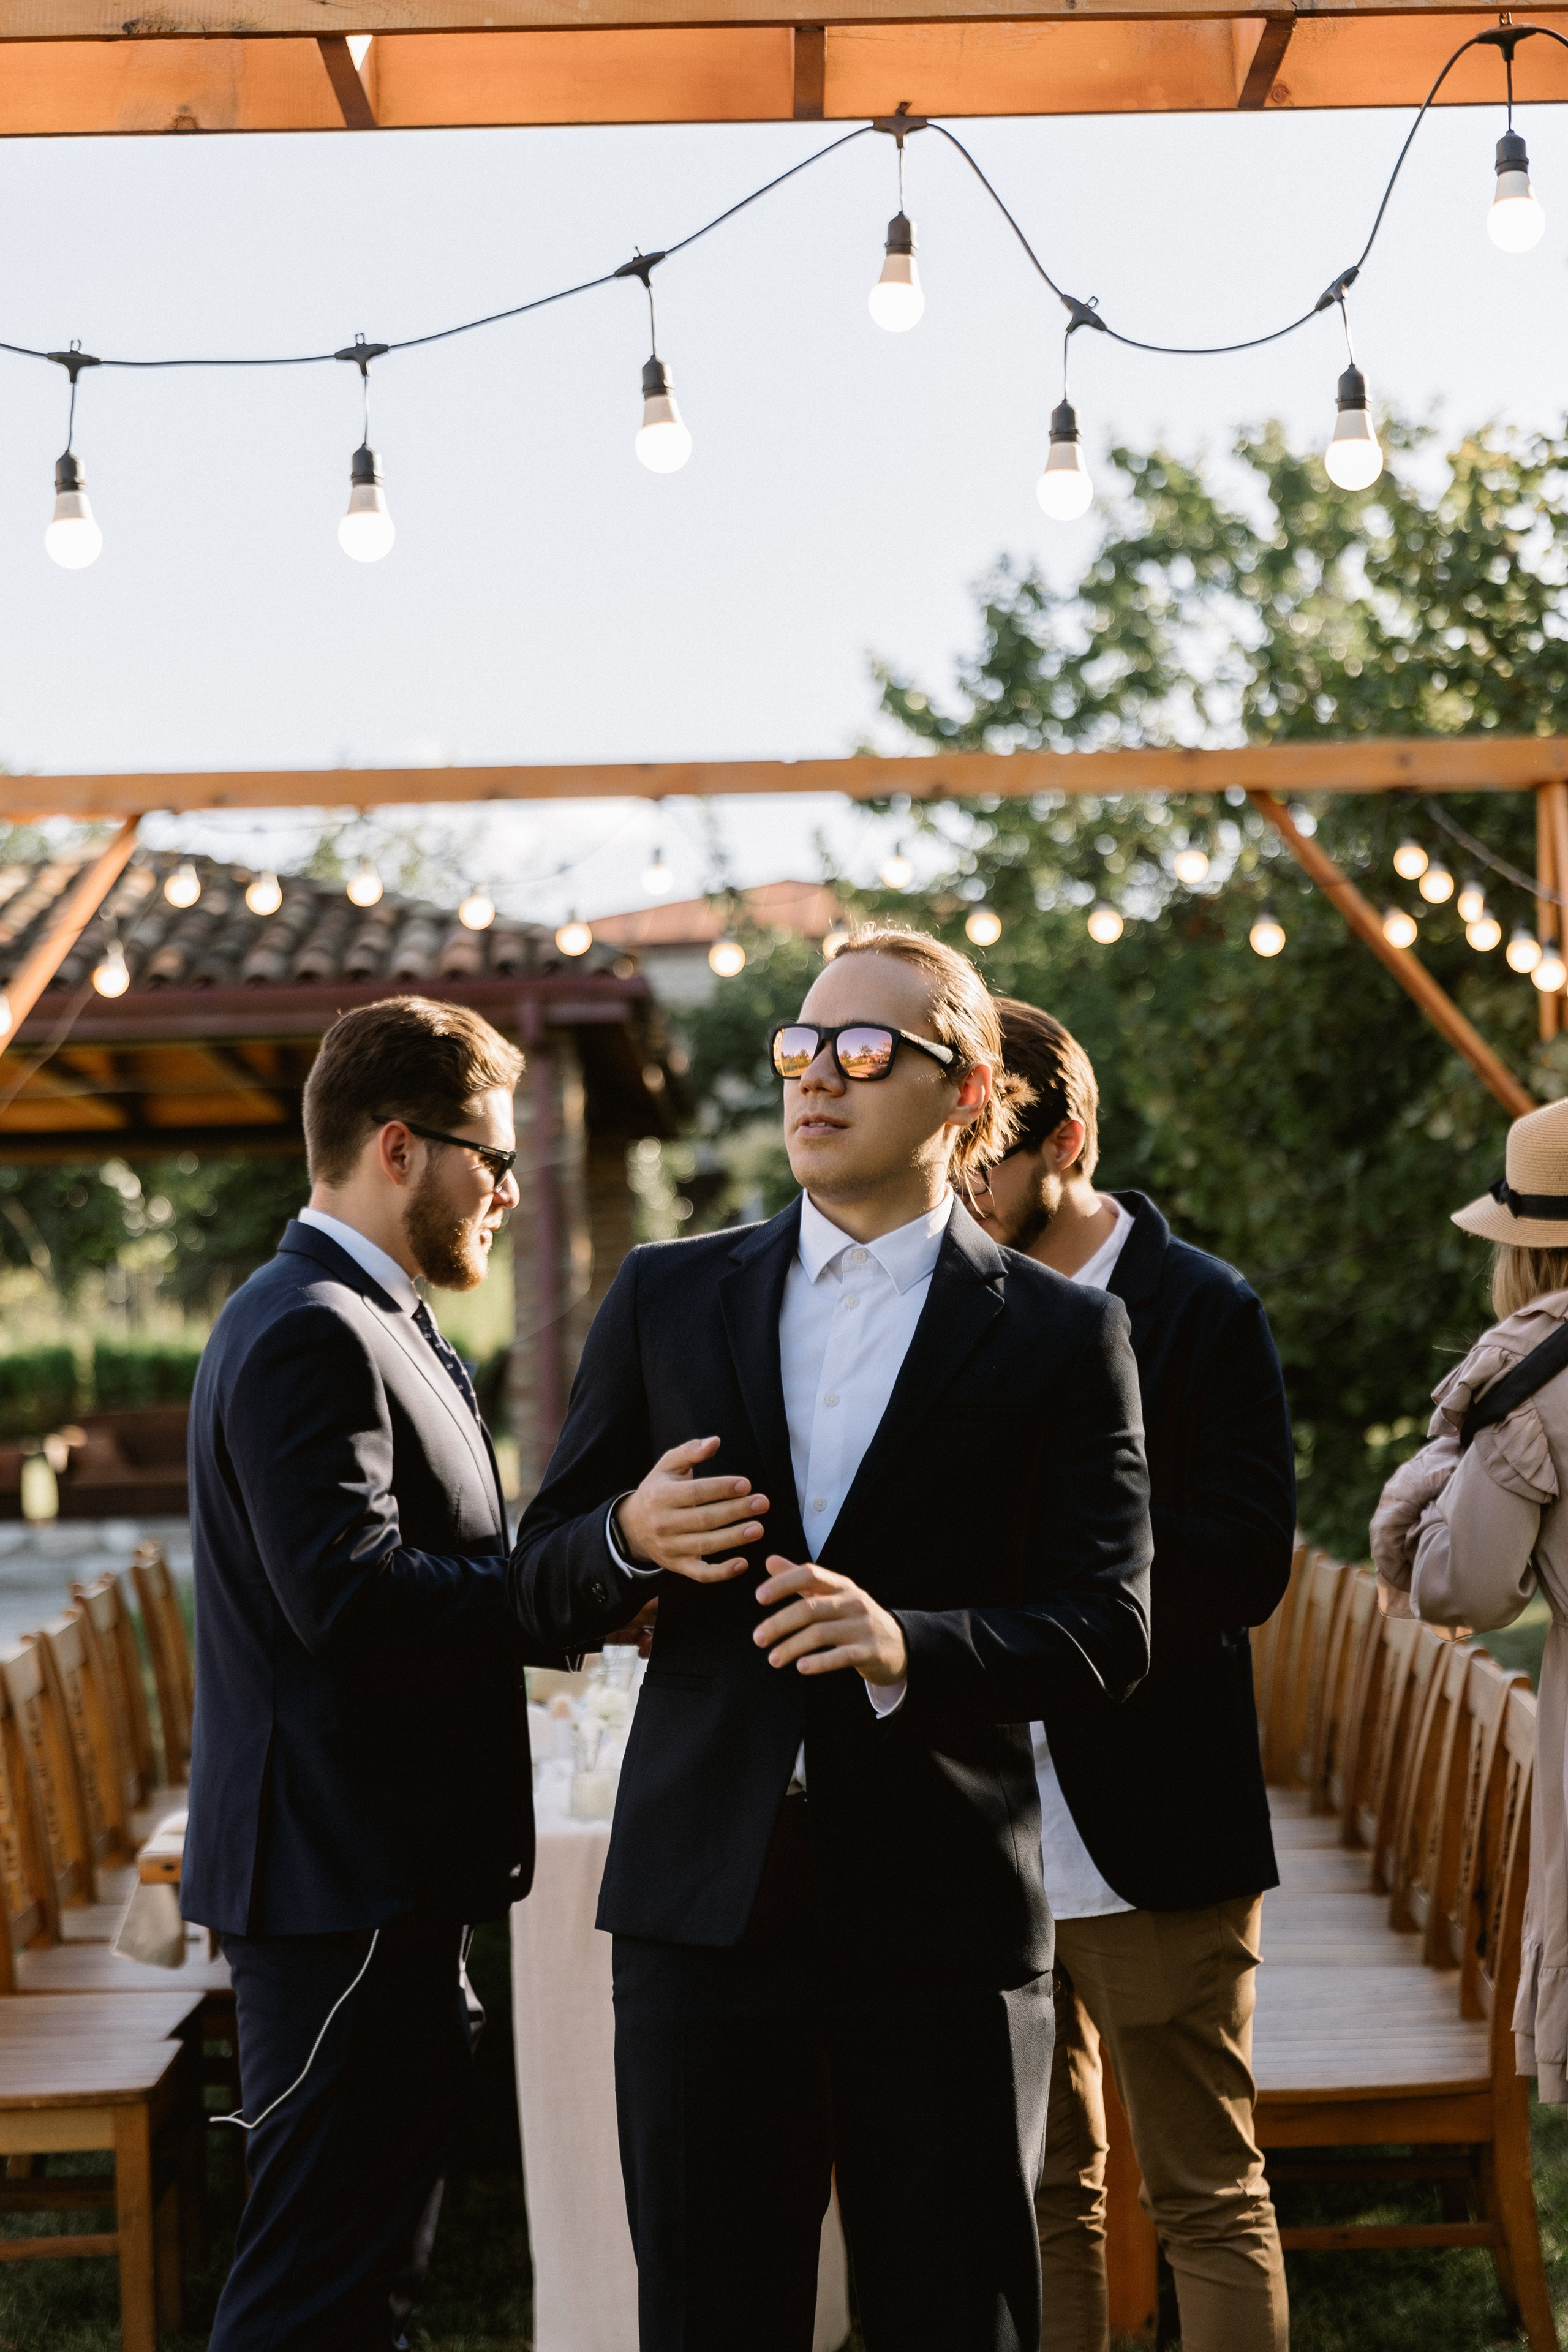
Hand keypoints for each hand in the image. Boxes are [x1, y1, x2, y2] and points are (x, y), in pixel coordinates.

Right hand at [615, 1437, 768, 1582]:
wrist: (633, 1525)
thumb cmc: (658, 1489)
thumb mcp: (667, 1466)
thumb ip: (690, 1452)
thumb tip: (715, 1441)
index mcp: (659, 1496)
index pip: (695, 1493)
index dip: (721, 1489)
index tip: (746, 1484)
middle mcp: (662, 1523)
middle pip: (703, 1519)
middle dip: (735, 1511)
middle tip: (763, 1503)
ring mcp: (669, 1547)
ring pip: (705, 1545)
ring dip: (734, 1539)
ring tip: (758, 1529)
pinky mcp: (677, 1566)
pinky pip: (700, 1573)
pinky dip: (722, 1572)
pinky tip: (743, 1563)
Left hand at [752, 1557, 908, 1682]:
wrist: (897, 1644)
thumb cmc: (853, 1617)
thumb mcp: (831, 1594)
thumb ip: (800, 1579)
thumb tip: (769, 1560)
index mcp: (840, 1585)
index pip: (809, 1574)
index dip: (783, 1583)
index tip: (759, 1597)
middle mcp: (852, 1602)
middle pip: (809, 1609)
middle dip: (779, 1624)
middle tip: (757, 1639)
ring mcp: (862, 1626)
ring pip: (820, 1634)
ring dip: (792, 1647)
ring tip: (772, 1659)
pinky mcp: (869, 1651)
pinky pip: (841, 1656)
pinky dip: (819, 1662)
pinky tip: (800, 1667)